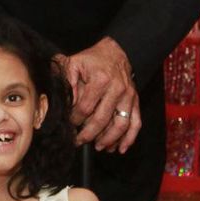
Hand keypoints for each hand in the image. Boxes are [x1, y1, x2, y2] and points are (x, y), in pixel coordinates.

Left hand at [64, 38, 139, 152]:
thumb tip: (63, 103)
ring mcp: (128, 97)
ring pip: (121, 125)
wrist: (116, 51)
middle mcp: (117, 89)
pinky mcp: (135, 101)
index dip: (75, 119)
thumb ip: (66, 82)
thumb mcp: (74, 64)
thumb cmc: (93, 60)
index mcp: (100, 80)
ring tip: (98, 147)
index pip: (86, 108)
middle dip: (89, 134)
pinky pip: (136, 123)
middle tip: (79, 141)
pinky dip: (129, 138)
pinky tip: (120, 148)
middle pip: (102, 119)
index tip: (70, 125)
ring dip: (109, 139)